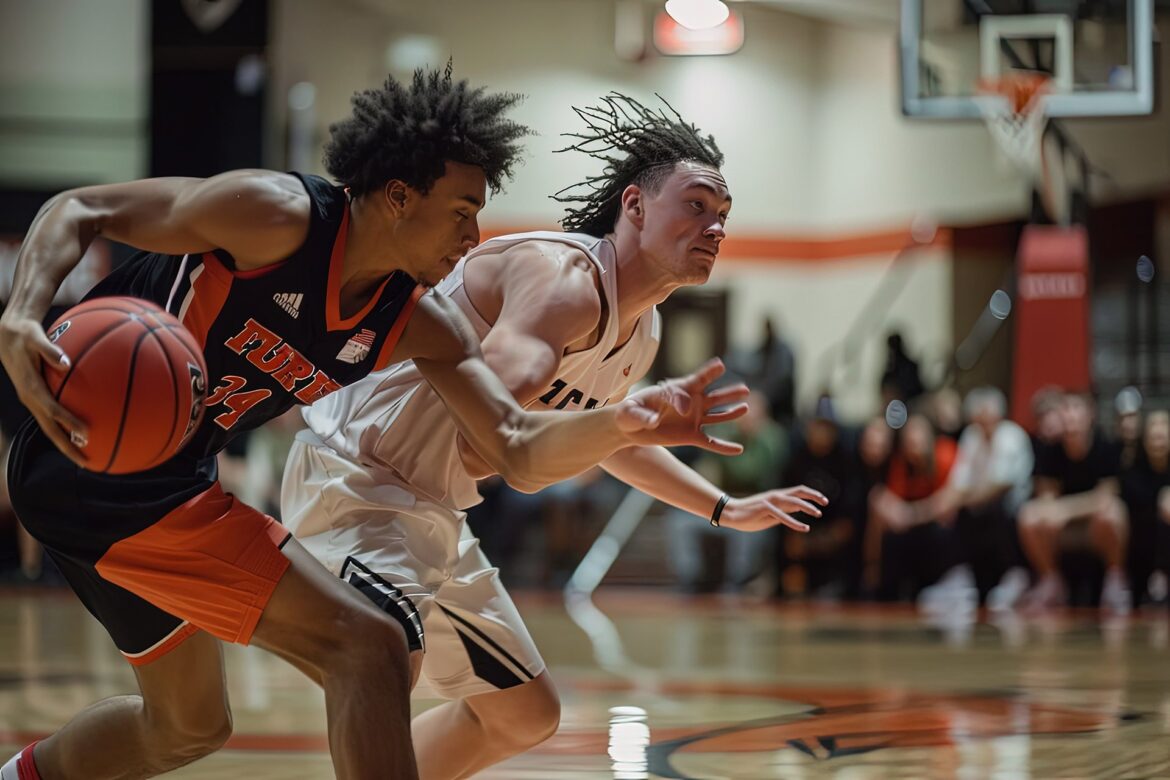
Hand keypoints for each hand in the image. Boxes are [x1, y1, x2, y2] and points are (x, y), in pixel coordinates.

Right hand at [0, 313, 87, 464]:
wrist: (6, 335)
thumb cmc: (24, 334)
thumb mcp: (34, 337)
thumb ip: (49, 350)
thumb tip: (66, 362)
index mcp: (30, 387)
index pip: (51, 409)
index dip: (68, 422)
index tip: (87, 432)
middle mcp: (30, 398)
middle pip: (49, 428)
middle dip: (67, 446)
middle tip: (87, 461)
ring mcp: (32, 400)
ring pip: (49, 427)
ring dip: (66, 442)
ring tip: (86, 456)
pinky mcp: (35, 398)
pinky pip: (50, 417)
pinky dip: (64, 428)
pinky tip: (81, 433)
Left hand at [617, 359, 747, 454]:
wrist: (629, 428)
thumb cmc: (629, 412)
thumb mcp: (631, 410)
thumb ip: (643, 413)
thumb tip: (654, 421)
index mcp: (677, 390)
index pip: (696, 380)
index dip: (708, 373)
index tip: (720, 365)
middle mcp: (689, 403)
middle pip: (714, 397)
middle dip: (729, 393)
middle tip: (744, 389)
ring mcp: (692, 420)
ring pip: (717, 416)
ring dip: (731, 413)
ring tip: (746, 408)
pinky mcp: (690, 436)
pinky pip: (710, 442)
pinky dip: (724, 447)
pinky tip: (738, 449)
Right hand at [719, 485, 828, 532]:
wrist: (731, 513)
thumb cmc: (750, 515)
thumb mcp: (771, 515)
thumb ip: (784, 512)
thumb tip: (796, 511)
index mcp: (778, 497)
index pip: (798, 492)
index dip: (812, 494)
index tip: (823, 500)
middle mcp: (776, 496)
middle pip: (798, 492)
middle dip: (814, 496)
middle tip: (826, 502)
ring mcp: (770, 501)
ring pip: (793, 502)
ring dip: (807, 507)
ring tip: (819, 513)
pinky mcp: (765, 509)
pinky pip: (783, 516)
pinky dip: (795, 522)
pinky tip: (805, 527)